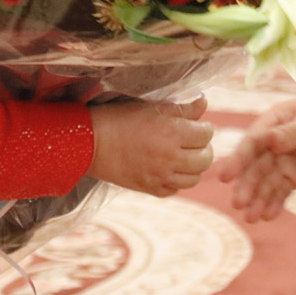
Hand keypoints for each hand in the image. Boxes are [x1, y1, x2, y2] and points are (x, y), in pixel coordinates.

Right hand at [86, 97, 212, 197]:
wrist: (89, 142)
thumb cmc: (119, 118)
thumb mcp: (150, 106)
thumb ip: (181, 107)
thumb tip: (203, 104)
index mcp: (172, 132)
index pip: (206, 134)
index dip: (203, 128)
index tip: (195, 125)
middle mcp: (169, 157)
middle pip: (205, 159)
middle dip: (203, 148)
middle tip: (192, 141)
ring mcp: (160, 176)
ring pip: (194, 179)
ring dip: (192, 167)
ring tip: (182, 157)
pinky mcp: (149, 189)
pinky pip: (175, 190)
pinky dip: (175, 181)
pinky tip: (166, 169)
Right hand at [215, 81, 295, 221]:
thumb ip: (291, 134)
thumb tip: (269, 140)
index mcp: (272, 123)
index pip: (251, 143)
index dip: (238, 159)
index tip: (225, 177)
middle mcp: (271, 144)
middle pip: (254, 167)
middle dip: (246, 186)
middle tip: (238, 204)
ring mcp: (281, 161)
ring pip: (265, 183)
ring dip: (256, 199)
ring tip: (251, 218)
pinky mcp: (292, 176)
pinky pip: (280, 192)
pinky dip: (274, 204)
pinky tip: (267, 216)